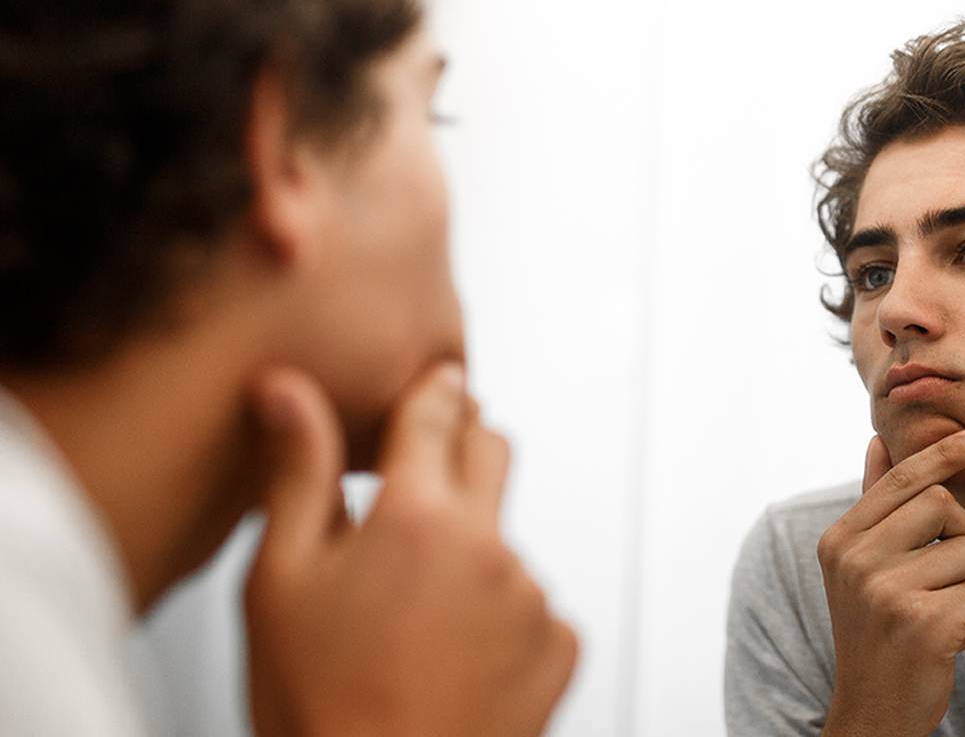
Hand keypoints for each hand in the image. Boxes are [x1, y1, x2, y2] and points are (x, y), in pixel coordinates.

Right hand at [244, 363, 577, 736]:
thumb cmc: (321, 704)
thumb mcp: (280, 580)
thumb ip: (297, 472)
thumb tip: (288, 391)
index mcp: (417, 518)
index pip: (437, 412)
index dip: (433, 392)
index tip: (436, 385)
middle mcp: (488, 547)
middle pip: (492, 453)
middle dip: (460, 454)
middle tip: (416, 495)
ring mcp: (532, 597)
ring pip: (507, 540)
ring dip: (474, 554)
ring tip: (415, 618)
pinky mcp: (561, 645)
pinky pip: (535, 606)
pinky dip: (502, 617)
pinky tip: (454, 655)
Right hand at [815, 428, 964, 736]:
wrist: (873, 712)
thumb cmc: (876, 632)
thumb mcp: (860, 567)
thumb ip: (873, 504)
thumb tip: (878, 439)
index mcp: (840, 541)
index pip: (903, 478)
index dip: (945, 454)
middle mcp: (856, 561)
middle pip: (941, 505)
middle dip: (959, 535)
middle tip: (944, 574)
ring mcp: (887, 592)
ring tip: (941, 614)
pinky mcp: (923, 623)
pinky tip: (950, 640)